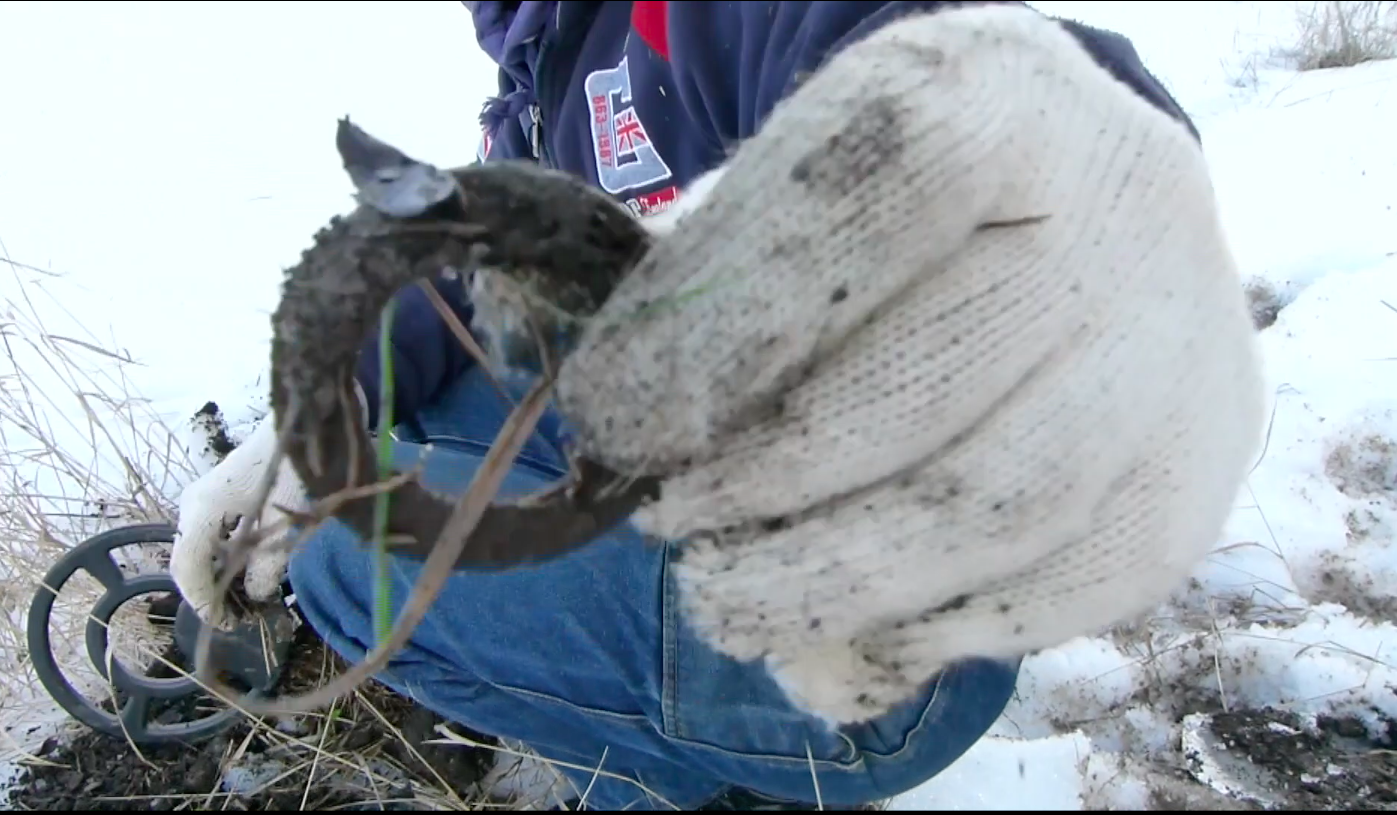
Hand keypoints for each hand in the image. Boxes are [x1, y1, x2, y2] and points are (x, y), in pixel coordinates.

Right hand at [171, 409, 307, 627]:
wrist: (304, 417)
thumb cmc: (295, 462)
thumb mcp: (289, 517)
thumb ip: (269, 560)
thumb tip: (254, 594)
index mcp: (202, 508)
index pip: (187, 567)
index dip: (203, 601)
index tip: (225, 624)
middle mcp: (194, 504)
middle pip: (188, 562)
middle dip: (209, 593)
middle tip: (239, 619)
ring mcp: (205, 499)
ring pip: (200, 552)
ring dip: (218, 578)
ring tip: (245, 601)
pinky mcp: (220, 497)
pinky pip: (213, 538)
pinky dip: (226, 560)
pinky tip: (249, 573)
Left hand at [555, 6, 1264, 723]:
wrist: (1078, 211)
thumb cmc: (895, 211)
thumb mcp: (792, 187)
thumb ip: (710, 290)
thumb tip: (623, 436)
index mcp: (993, 95)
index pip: (853, 204)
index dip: (720, 334)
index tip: (614, 425)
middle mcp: (1118, 207)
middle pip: (931, 379)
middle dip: (763, 482)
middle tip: (664, 524)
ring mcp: (1177, 345)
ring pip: (1006, 503)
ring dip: (835, 581)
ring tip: (726, 599)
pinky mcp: (1197, 464)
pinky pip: (1067, 585)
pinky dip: (930, 629)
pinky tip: (838, 631)